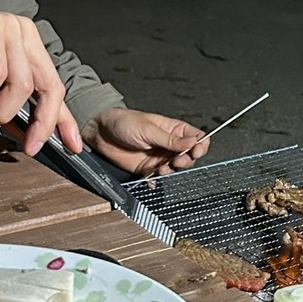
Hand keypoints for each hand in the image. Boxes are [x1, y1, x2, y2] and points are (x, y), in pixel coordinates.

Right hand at [0, 3, 81, 155]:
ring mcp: (9, 27)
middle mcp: (24, 34)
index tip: (72, 145)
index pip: (55, 87)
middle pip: (50, 87)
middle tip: (28, 145)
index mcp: (28, 46)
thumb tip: (26, 134)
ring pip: (22, 85)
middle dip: (42, 124)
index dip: (65, 120)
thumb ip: (6, 107)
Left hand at [81, 108, 209, 175]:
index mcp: (173, 129)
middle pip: (190, 156)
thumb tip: (192, 142)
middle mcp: (169, 144)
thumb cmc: (124, 123)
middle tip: (177, 160)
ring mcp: (160, 157)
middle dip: (186, 160)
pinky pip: (160, 177)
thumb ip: (170, 140)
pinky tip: (153, 174)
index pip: (197, 137)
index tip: (196, 150)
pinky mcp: (149, 168)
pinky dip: (159, 179)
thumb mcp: (149, 129)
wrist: (101, 133)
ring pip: (177, 168)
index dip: (200, 145)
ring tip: (162, 167)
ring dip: (172, 170)